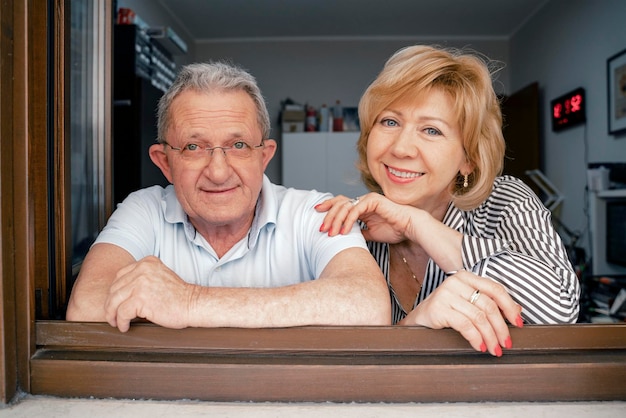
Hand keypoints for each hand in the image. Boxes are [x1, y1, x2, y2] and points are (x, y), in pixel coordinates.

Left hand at [104, 256, 194, 331]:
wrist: (193, 304)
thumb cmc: (179, 296)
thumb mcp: (159, 277)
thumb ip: (143, 278)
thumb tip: (121, 293)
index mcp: (147, 262)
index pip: (120, 276)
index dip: (115, 292)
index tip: (116, 302)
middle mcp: (142, 269)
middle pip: (114, 288)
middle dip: (111, 305)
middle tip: (112, 316)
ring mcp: (140, 283)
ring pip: (114, 301)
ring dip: (113, 314)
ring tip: (117, 322)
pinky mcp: (140, 298)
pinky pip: (122, 312)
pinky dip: (121, 322)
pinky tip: (125, 326)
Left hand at [316, 193, 419, 243]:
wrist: (409, 227)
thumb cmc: (394, 230)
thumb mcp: (371, 234)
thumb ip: (359, 232)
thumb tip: (347, 238)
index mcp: (361, 206)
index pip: (340, 204)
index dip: (328, 208)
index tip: (317, 214)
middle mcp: (363, 201)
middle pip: (339, 204)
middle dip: (328, 216)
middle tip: (321, 229)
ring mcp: (367, 199)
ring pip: (345, 207)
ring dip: (335, 220)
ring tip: (330, 233)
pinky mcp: (373, 200)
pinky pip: (355, 210)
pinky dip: (348, 221)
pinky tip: (343, 231)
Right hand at [402, 270, 523, 355]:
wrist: (418, 321)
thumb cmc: (445, 312)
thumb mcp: (468, 304)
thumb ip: (489, 303)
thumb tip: (518, 310)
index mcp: (466, 277)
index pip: (495, 289)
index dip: (509, 307)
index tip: (518, 324)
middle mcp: (455, 281)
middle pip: (489, 305)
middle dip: (501, 328)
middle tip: (506, 343)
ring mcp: (446, 294)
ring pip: (479, 317)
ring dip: (490, 337)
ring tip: (494, 349)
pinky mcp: (438, 308)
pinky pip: (465, 325)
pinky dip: (476, 338)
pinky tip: (480, 346)